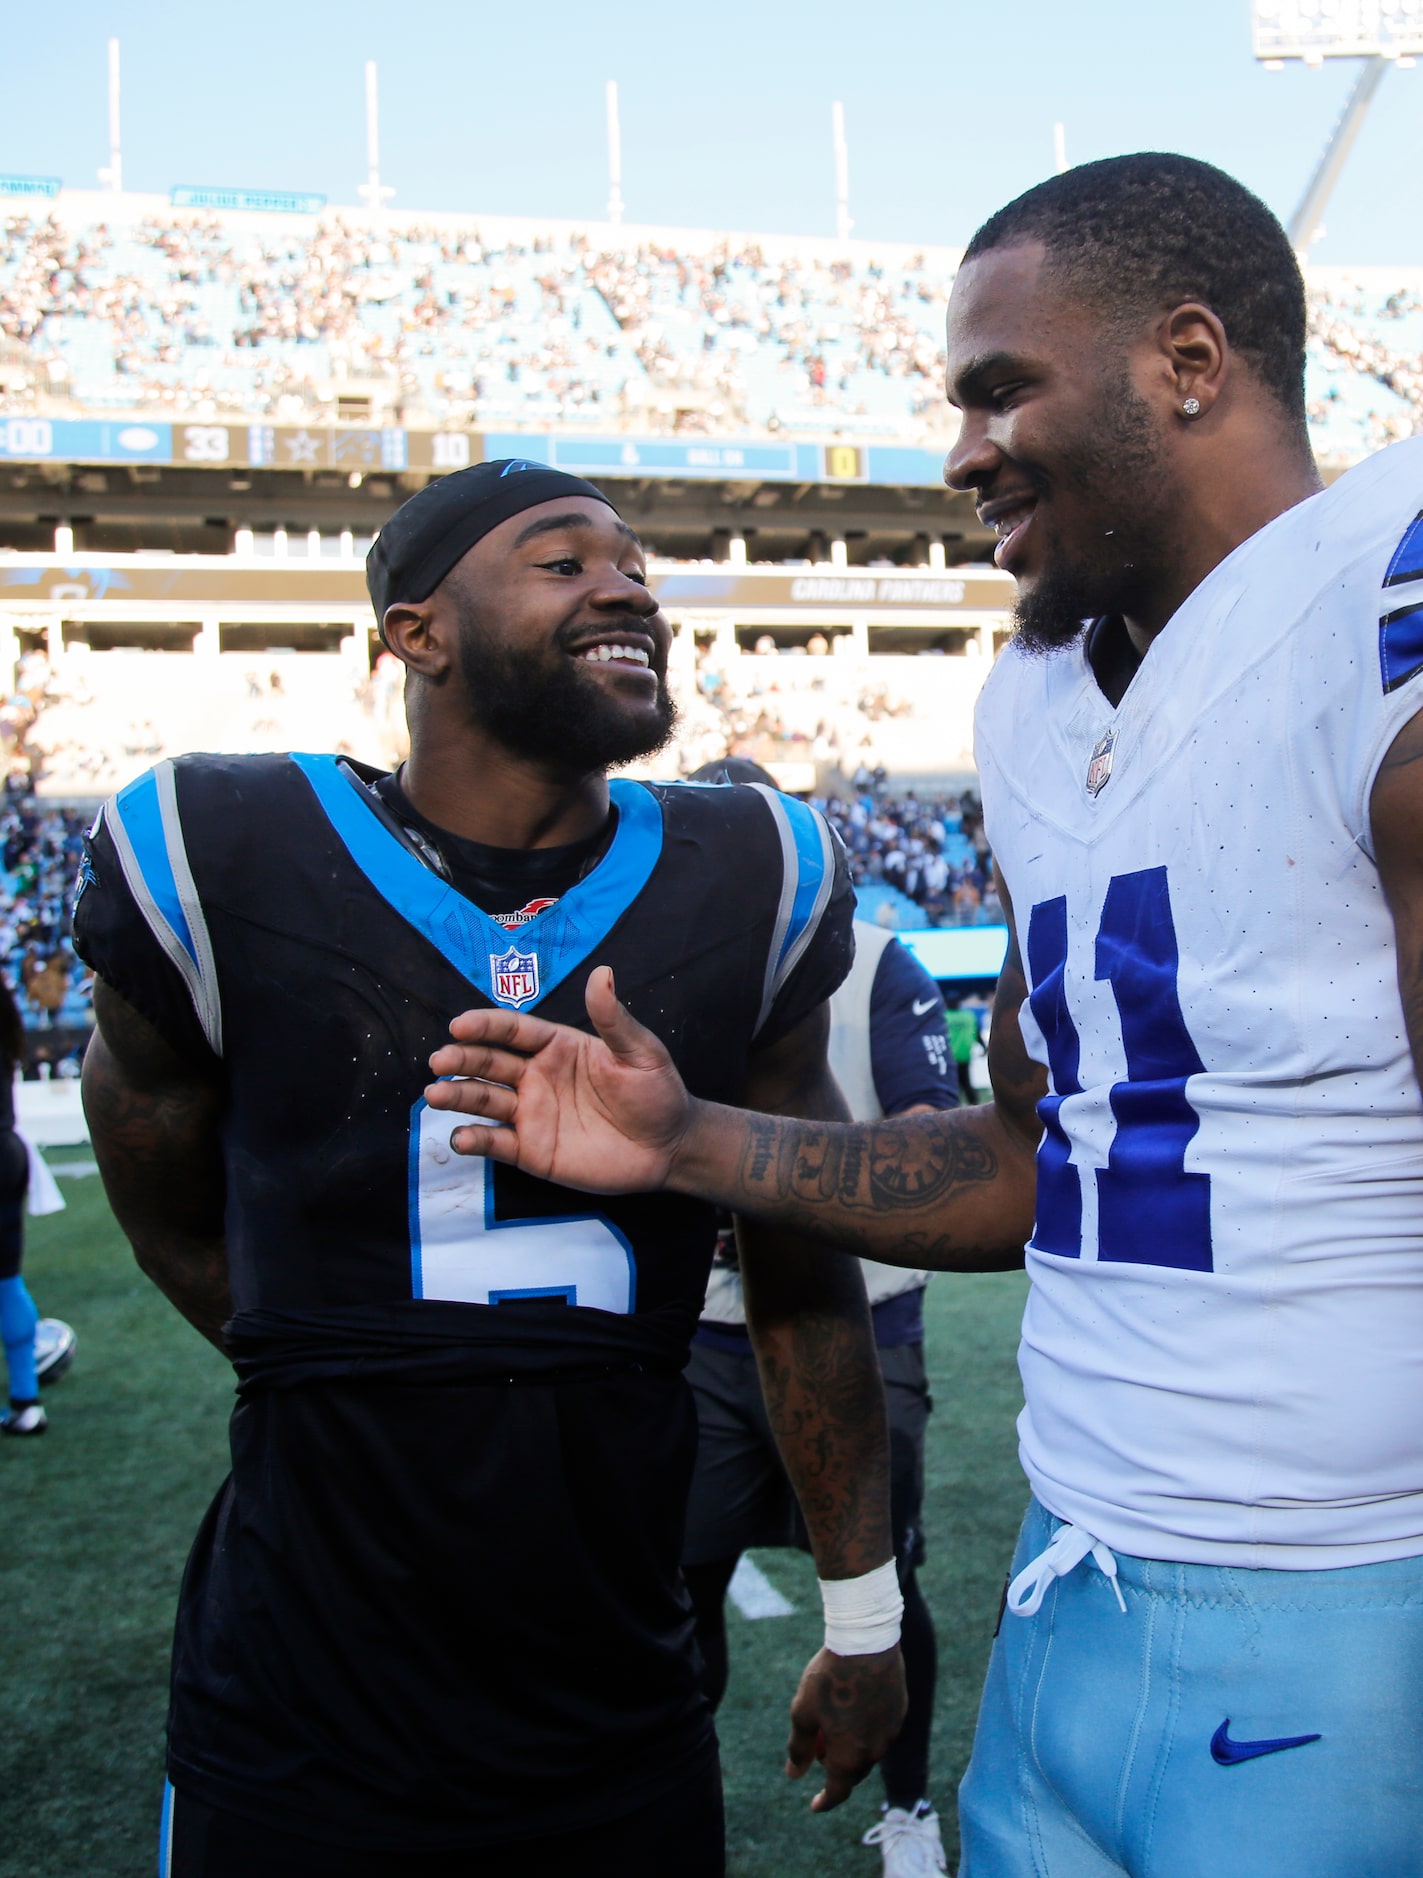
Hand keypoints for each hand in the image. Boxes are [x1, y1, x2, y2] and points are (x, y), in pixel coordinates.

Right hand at [426, 967, 693, 1192]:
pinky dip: (474, 1140)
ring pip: (484, 1100)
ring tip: (436, 1094)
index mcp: (557, 1046)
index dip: (485, 1026)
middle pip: (489, 1062)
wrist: (670, 1146)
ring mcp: (531, 1113)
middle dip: (462, 1058)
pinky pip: (496, 1143)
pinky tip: (460, 1137)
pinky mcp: (531, 1150)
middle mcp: (536, 1076)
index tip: (460, 1024)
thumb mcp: (640, 1051)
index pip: (513, 1031)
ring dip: (457, 1095)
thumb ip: (613, 1018)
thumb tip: (602, 973)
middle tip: (440, 1059)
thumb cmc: (657, 1091)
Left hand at [785, 1645, 907, 1812]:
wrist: (865, 1643)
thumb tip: (794, 1774)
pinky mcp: (899, 1711)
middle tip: (819, 1748)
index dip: (824, 1801)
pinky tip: (855, 1706)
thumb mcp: (804, 1713)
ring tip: (835, 1722)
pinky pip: (881, 1730)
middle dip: (835, 1766)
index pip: (837, 1792)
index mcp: (849, 1758)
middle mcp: (874, 1752)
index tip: (815, 1804)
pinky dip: (866, 1728)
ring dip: (852, 1746)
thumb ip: (799, 1748)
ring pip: (868, 1750)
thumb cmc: (829, 1678)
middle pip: (853, 1771)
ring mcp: (890, 1732)